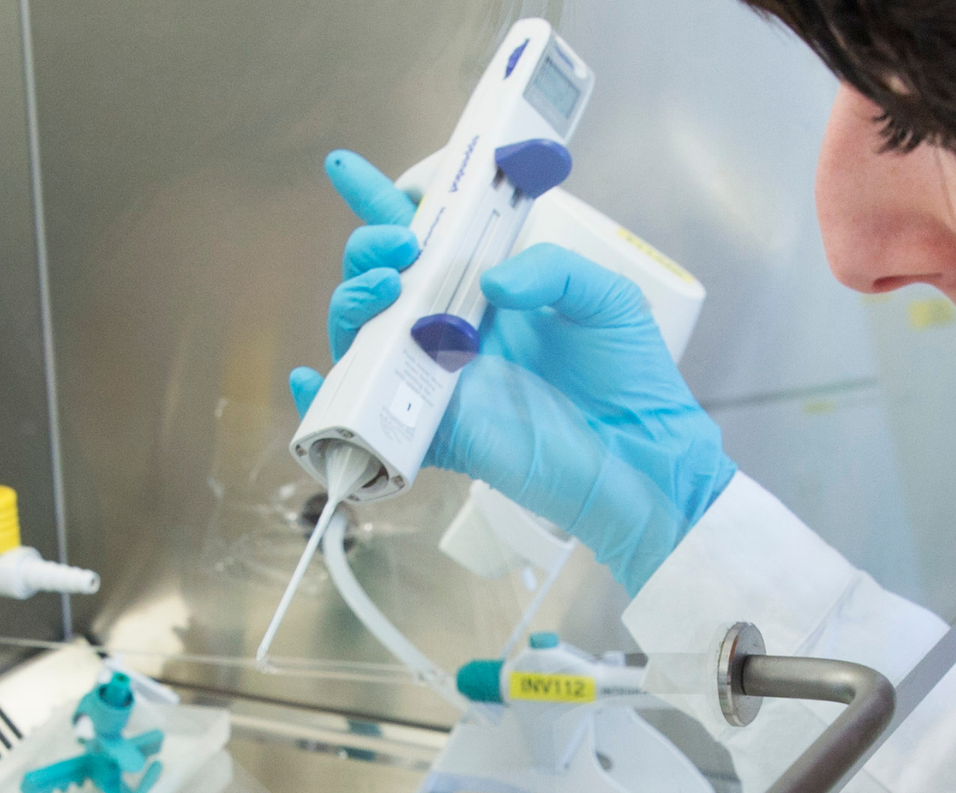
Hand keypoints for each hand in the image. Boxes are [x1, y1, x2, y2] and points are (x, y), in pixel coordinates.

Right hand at [290, 148, 733, 592]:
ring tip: (387, 282)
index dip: (384, 205)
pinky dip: (326, 399)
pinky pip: (364, 418)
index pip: (425, 239)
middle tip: (402, 241)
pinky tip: (312, 375)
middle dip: (369, 246)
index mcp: (487, 290)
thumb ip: (552, 270)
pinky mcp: (436, 432)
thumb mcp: (605, 298)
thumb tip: (491, 278)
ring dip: (354, 300)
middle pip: (379, 280)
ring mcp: (438, 380)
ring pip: (362, 335)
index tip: (354, 173)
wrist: (643, 456)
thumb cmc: (630, 380)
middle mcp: (452, 331)